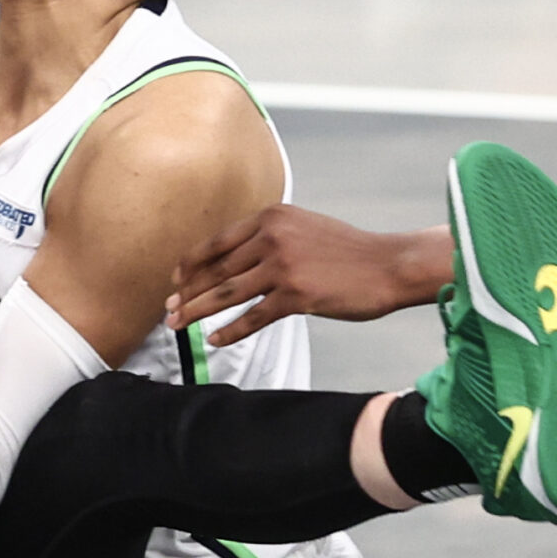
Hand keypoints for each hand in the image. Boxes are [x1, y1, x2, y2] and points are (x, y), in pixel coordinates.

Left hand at [166, 204, 441, 347]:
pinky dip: (230, 331)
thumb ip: (269, 236)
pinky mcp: (297, 295)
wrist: (389, 265)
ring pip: (226, 293)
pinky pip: (253, 317)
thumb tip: (232, 259)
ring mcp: (283, 266)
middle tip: (167, 309)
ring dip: (197, 311)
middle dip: (187, 292)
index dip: (191, 264)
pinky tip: (214, 340)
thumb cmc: (348, 251)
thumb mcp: (303, 228)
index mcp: (271, 217)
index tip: (174, 280)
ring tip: (177, 325)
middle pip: (216, 270)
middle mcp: (272, 237)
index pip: (217, 243)